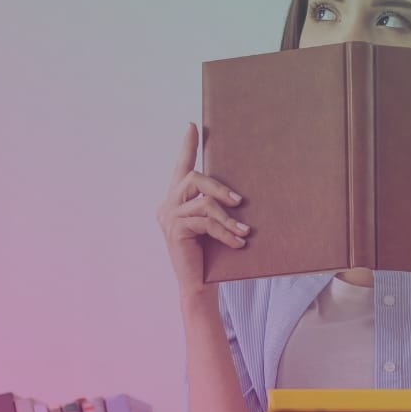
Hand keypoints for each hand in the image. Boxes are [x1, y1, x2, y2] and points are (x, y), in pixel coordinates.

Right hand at [155, 123, 250, 297]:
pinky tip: (238, 242)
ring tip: (244, 231)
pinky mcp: (176, 231)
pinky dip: (225, 232)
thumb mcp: (212, 225)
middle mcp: (167, 205)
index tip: (193, 125)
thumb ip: (213, 205)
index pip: (182, 167)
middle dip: (219, 187)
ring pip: (203, 203)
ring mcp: (168, 217)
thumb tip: (237, 192)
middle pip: (193, 179)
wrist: (198, 286)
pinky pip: (206, 222)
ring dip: (228, 218)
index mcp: (175, 200)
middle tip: (239, 200)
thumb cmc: (209, 255)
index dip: (187, 146)